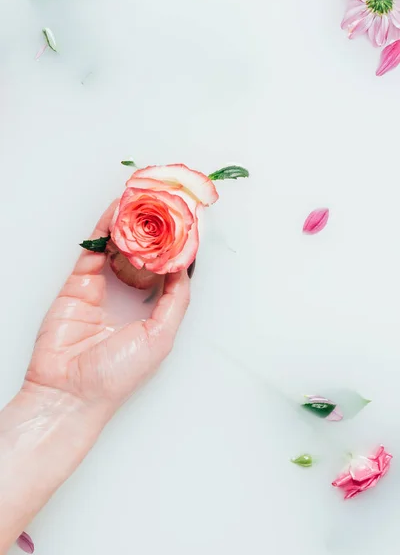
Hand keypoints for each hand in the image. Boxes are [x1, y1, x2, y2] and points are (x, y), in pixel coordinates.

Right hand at [25, 201, 190, 414]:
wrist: (69, 392)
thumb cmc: (117, 375)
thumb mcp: (161, 337)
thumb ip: (176, 300)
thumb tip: (185, 267)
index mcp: (153, 315)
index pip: (169, 274)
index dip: (178, 250)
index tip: (188, 226)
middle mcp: (129, 299)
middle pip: (144, 256)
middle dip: (154, 232)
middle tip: (165, 204)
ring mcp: (102, 290)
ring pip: (119, 249)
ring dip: (129, 225)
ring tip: (143, 200)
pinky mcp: (77, 285)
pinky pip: (94, 252)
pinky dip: (104, 230)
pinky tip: (116, 212)